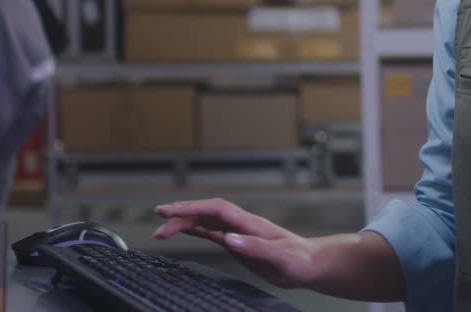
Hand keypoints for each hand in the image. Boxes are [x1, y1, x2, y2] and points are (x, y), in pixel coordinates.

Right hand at [154, 198, 319, 288]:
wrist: (312, 264)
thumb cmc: (301, 260)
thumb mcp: (281, 257)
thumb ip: (255, 247)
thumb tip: (228, 239)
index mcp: (250, 223)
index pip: (216, 209)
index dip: (193, 207)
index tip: (171, 211)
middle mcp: (242, 224)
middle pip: (206, 212)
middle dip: (182, 213)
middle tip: (158, 217)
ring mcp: (239, 232)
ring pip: (206, 222)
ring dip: (184, 223)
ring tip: (161, 230)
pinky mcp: (239, 242)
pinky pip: (212, 233)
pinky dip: (195, 230)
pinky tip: (183, 231)